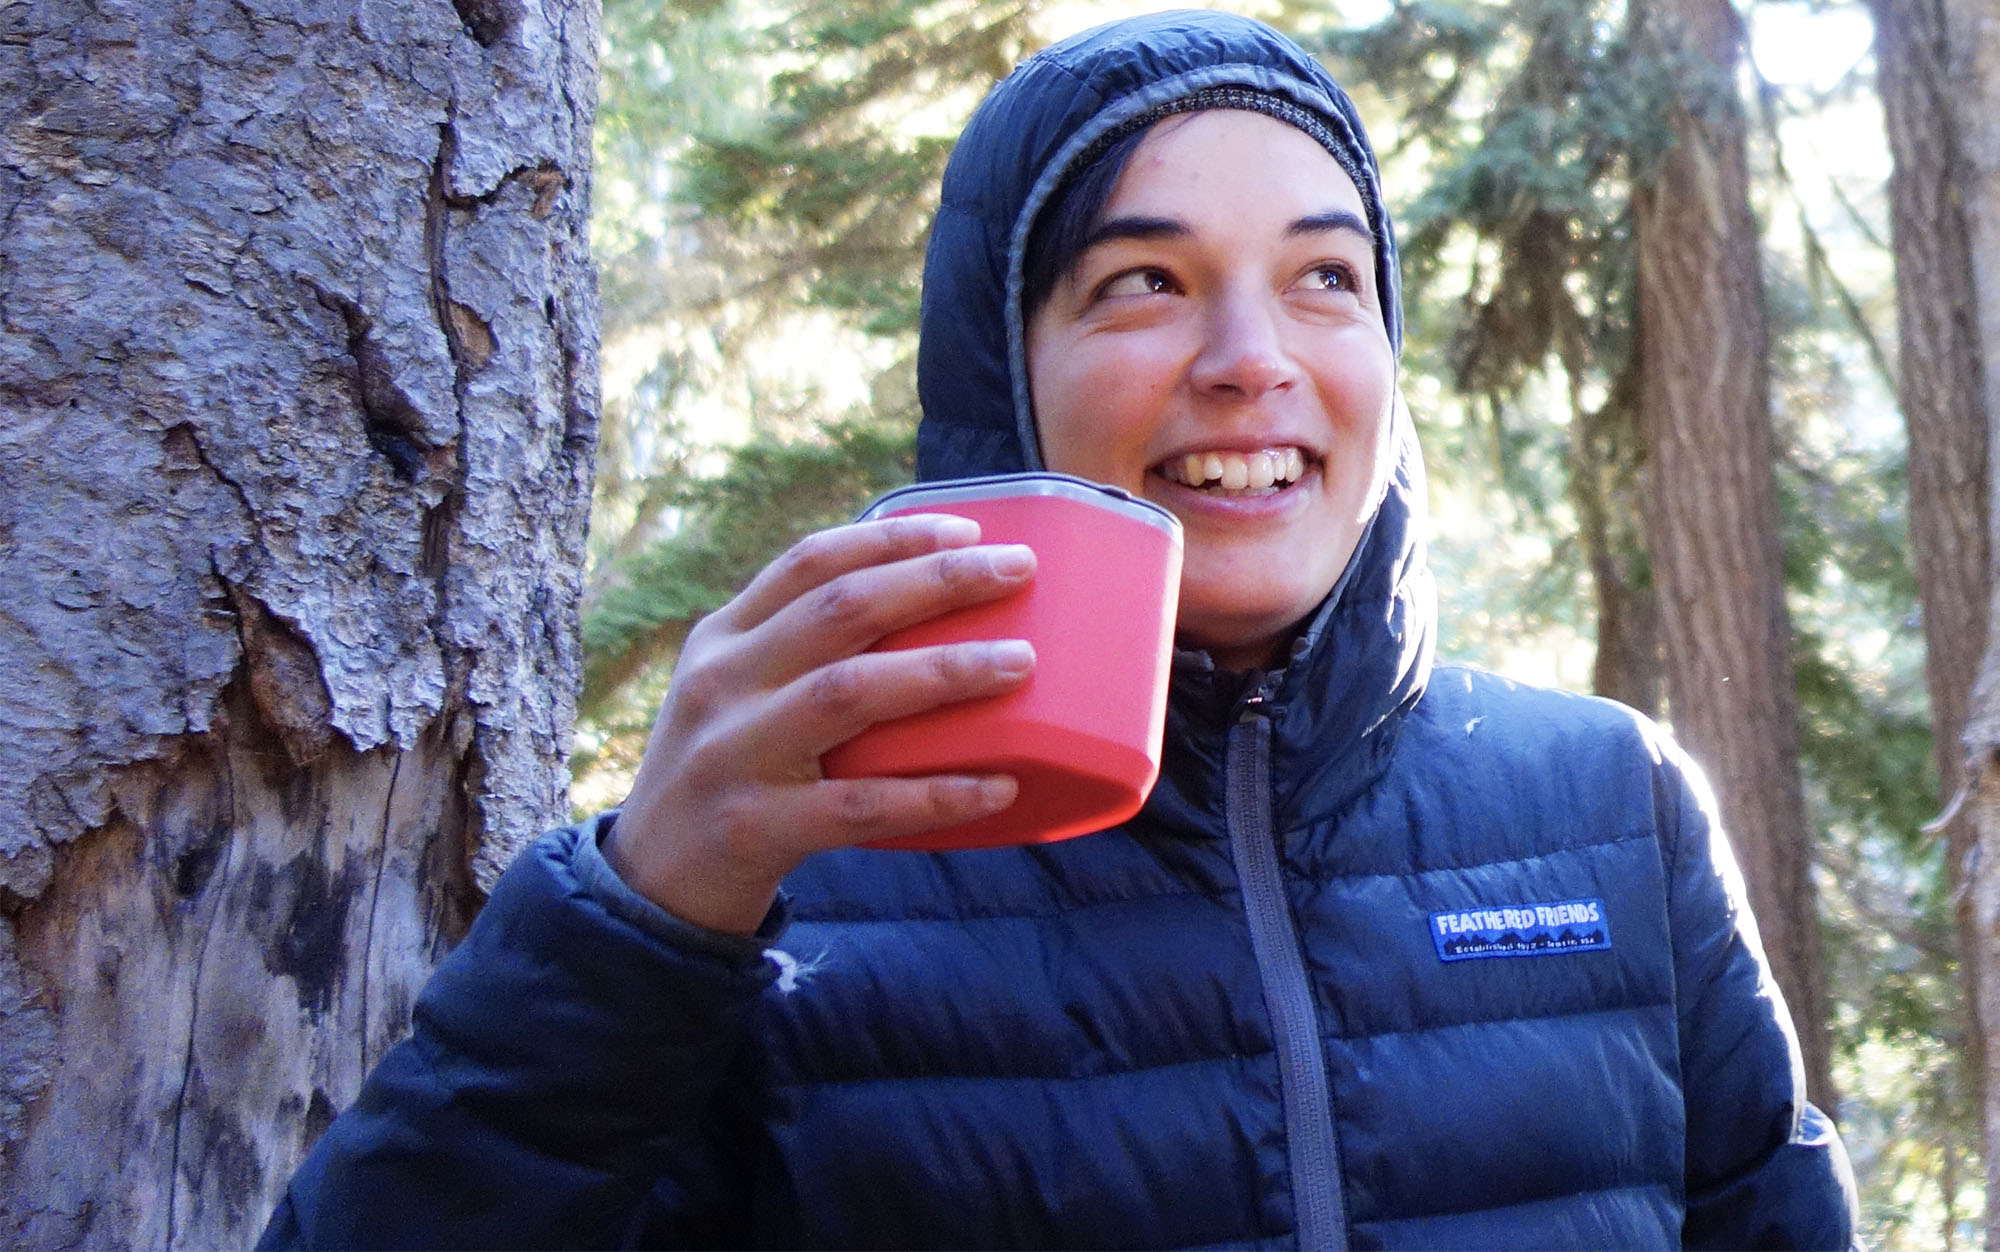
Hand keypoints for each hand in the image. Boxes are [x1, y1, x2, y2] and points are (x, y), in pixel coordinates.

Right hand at [605, 513, 1036, 934]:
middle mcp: (724, 682)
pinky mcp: (757, 826)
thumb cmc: (727, 775)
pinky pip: (863, 805)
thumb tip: (928, 613)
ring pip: (851, 691)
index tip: (969, 530)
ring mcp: (736, 753)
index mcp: (724, 639)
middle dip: (936, 581)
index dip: (892, 539)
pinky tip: (999, 785)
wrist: (651, 883)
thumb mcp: (737, 695)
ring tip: (1021, 663)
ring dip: (945, 671)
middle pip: (841, 610)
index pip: (811, 562)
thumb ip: (801, 654)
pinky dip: (937, 794)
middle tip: (1017, 570)